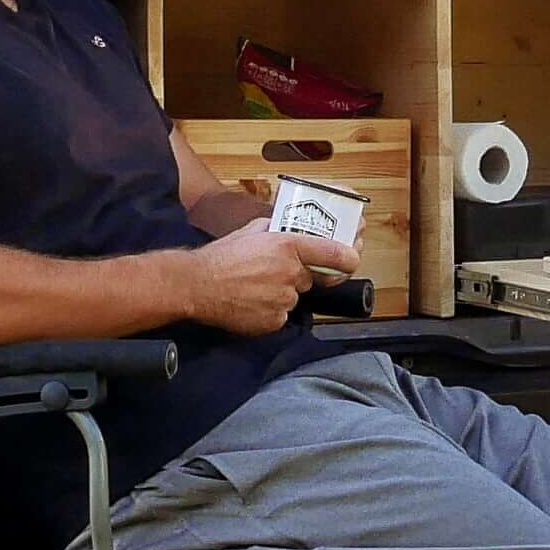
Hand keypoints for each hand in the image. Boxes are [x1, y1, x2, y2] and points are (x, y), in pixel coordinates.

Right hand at [175, 216, 342, 334]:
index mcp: (287, 246)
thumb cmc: (221, 257)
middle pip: (308, 278)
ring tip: (253, 289)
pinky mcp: (274, 321)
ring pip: (293, 298)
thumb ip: (275, 229)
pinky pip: (281, 317)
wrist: (197, 285)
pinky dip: (270, 312)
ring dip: (280, 295)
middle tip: (268, 274)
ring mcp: (284, 299)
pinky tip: (250, 303)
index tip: (353, 259)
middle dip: (294, 277)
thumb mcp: (251, 231)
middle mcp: (290, 272)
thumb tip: (286, 228)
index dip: (347, 257)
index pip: (331, 253)